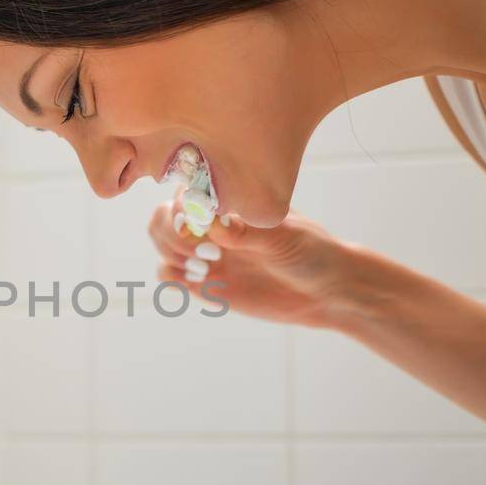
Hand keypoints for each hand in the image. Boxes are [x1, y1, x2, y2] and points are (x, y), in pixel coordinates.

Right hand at [147, 189, 357, 327]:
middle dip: (171, 233)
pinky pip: (169, 275)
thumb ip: (246, 232)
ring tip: (203, 268)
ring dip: (169, 253)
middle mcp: (213, 223)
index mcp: (230, 202)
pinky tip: (202, 280)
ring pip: (161, 241)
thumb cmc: (312, 253)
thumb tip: (212, 222)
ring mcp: (205, 252)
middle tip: (203, 253)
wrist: (324, 292)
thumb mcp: (284, 238)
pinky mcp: (204, 283)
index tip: (203, 228)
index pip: (186, 192)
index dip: (184, 208)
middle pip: (163, 216)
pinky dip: (171, 276)